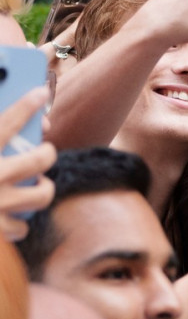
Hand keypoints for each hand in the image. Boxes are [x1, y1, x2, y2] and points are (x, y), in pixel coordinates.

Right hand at [0, 88, 55, 240]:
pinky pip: (22, 226)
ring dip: (43, 188)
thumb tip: (10, 131)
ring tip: (38, 184)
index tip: (40, 92)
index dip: (27, 104)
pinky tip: (13, 215)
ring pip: (41, 195)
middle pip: (39, 160)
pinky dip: (19, 223)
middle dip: (48, 153)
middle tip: (44, 152)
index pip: (8, 122)